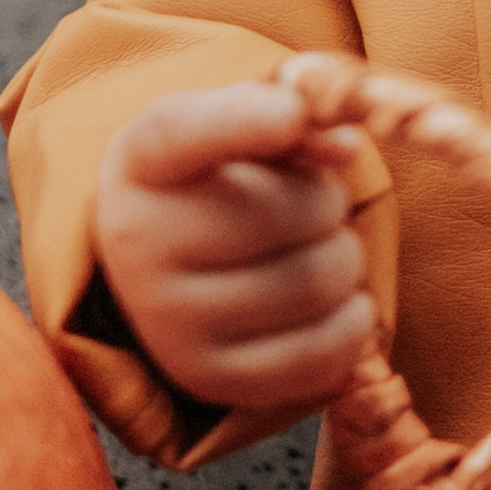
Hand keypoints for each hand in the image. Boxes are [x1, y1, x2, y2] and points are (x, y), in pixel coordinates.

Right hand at [95, 80, 375, 410]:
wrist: (159, 262)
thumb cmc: (216, 178)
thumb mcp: (238, 123)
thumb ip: (293, 114)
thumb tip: (342, 145)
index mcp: (144, 157)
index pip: (186, 132)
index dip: (247, 120)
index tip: (291, 112)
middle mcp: (139, 242)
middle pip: (292, 211)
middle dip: (327, 201)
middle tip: (306, 206)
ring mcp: (166, 319)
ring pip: (319, 281)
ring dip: (342, 260)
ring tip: (307, 251)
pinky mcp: (208, 377)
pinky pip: (323, 353)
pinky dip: (351, 323)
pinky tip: (327, 301)